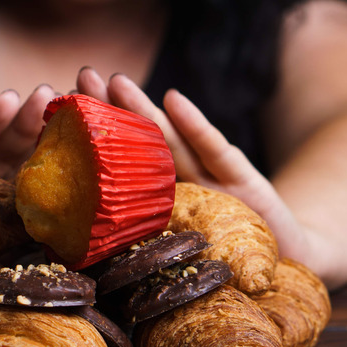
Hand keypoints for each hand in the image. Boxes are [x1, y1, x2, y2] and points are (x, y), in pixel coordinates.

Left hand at [76, 68, 311, 268]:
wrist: (285, 268)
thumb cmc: (227, 265)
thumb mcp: (180, 261)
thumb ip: (143, 248)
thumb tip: (75, 249)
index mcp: (158, 207)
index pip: (120, 167)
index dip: (94, 139)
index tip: (62, 112)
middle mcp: (180, 186)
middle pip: (139, 143)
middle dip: (111, 109)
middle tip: (82, 77)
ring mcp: (210, 179)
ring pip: (170, 140)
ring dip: (142, 109)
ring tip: (115, 81)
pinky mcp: (243, 180)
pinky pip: (214, 151)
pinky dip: (194, 126)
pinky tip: (174, 101)